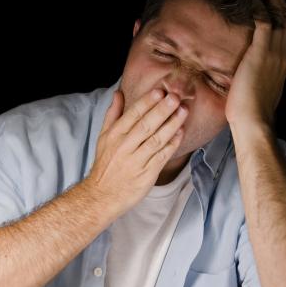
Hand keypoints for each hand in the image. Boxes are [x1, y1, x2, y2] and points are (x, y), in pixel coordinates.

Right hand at [84, 88, 187, 216]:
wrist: (102, 195)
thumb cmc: (106, 165)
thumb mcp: (103, 138)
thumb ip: (112, 115)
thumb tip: (119, 93)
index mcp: (115, 135)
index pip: (133, 115)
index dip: (147, 102)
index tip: (160, 91)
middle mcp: (125, 147)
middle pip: (146, 125)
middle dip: (162, 110)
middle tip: (176, 97)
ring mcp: (137, 161)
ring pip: (156, 140)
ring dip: (171, 124)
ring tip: (183, 111)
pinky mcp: (147, 174)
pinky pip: (162, 156)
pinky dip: (172, 144)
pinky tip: (180, 133)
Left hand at [225, 0, 285, 127]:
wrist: (254, 121)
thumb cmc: (252, 114)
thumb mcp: (262, 94)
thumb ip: (262, 81)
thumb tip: (254, 81)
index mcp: (284, 67)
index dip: (285, 22)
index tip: (280, 12)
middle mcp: (283, 56)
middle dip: (282, 4)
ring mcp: (274, 53)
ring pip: (279, 16)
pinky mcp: (260, 52)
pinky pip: (263, 21)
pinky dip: (259, 7)